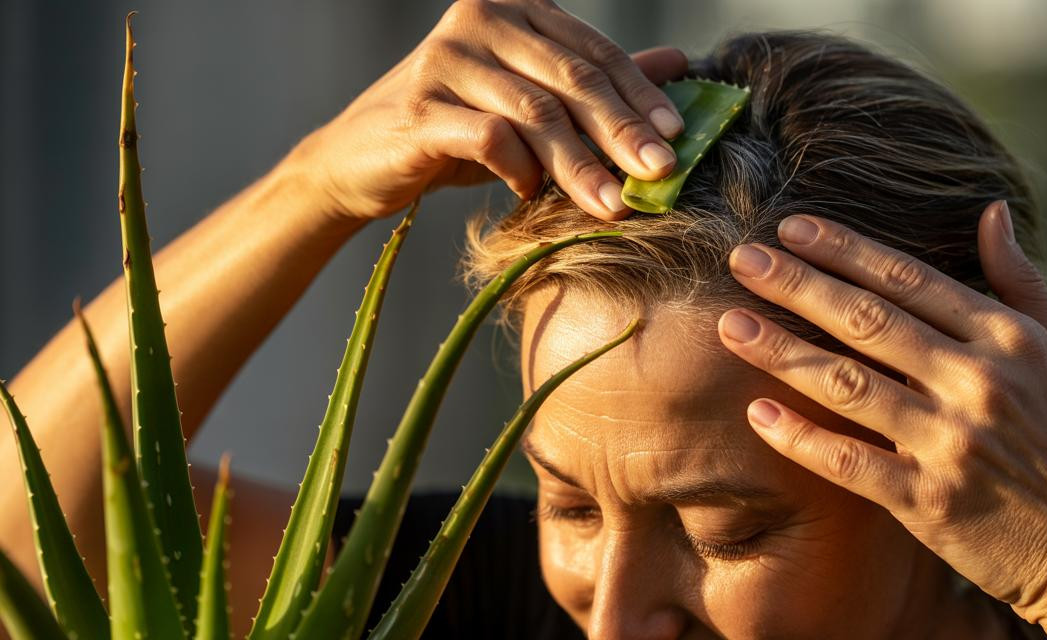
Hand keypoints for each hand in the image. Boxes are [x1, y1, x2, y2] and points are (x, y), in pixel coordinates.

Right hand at [290, 0, 687, 223]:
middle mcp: (479, 19)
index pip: (592, 51)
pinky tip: (531, 193)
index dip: (639, 95)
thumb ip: (597, 82)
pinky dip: (519, 169)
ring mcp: (445, 59)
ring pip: (535, 112)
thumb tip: (678, 63)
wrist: (360, 162)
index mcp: (513, 7)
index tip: (676, 138)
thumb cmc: (456, 132)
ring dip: (581, 165)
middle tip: (659, 174)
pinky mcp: (420, 106)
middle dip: (621, 131)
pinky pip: (489, 137)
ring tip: (613, 206)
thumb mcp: (531, 103)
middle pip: (570, 79)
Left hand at [716, 201, 1046, 622]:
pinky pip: (849, 463)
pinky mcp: (930, 501)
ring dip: (781, 353)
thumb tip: (991, 212)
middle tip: (741, 260)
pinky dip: (801, 439)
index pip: (908, 279)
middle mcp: (977, 380)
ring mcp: (951, 441)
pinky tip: (756, 415)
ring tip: (730, 327)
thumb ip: (1022, 282)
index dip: (844, 250)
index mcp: (1008, 337)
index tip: (792, 230)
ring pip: (848, 384)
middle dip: (797, 285)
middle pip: (866, 320)